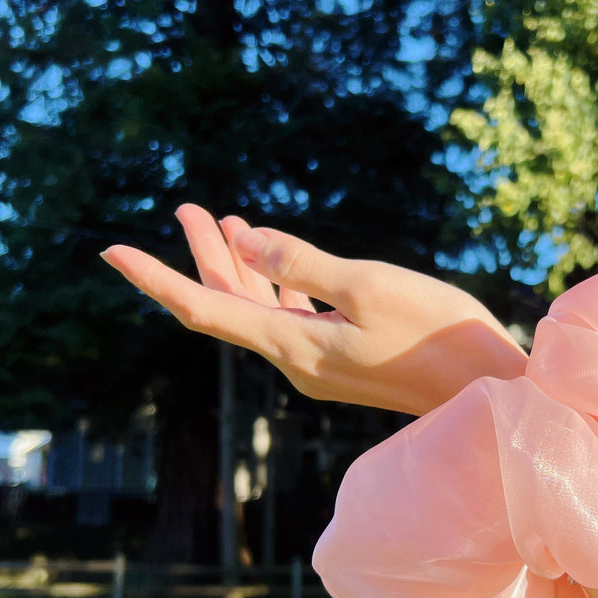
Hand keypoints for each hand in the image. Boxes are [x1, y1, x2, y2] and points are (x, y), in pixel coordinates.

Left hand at [102, 204, 527, 415]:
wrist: (488, 392)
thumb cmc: (438, 335)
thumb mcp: (369, 286)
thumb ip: (302, 264)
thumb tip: (246, 243)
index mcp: (293, 347)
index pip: (204, 308)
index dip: (154, 278)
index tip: (109, 250)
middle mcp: (296, 361)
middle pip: (228, 305)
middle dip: (203, 255)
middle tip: (187, 205)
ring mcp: (320, 363)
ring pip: (260, 310)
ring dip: (239, 265)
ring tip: (223, 218)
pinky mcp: (344, 359)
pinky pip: (291, 318)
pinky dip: (275, 285)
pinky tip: (275, 259)